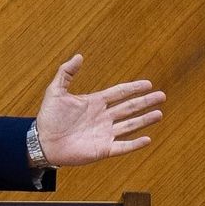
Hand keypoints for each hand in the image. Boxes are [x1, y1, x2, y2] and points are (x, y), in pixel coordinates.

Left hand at [35, 54, 164, 165]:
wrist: (42, 142)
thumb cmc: (48, 117)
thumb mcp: (55, 91)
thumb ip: (66, 73)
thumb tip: (78, 56)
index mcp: (95, 103)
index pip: (119, 93)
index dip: (133, 88)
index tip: (148, 84)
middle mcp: (103, 117)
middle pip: (129, 108)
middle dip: (145, 102)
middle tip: (162, 96)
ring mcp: (104, 133)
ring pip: (130, 126)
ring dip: (144, 120)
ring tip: (159, 114)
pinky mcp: (102, 149)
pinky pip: (123, 146)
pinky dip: (135, 144)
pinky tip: (147, 139)